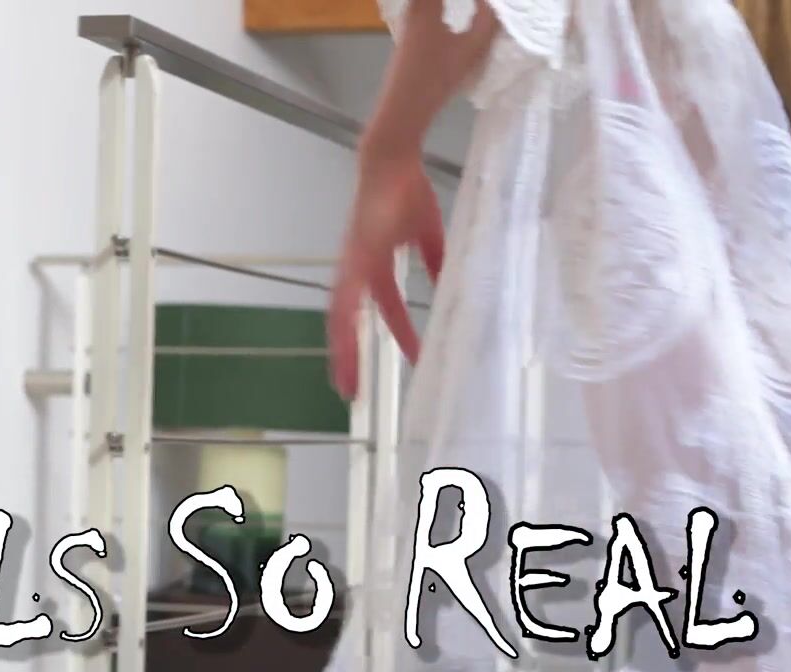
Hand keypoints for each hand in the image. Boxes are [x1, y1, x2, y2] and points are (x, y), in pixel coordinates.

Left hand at [328, 148, 444, 399]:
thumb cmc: (408, 191)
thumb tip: (448, 281)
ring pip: (341, 318)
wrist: (392, 161)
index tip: (411, 359)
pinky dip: (345, 322)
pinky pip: (346, 297)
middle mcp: (358, 272)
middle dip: (351, 357)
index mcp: (375, 268)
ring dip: (343, 350)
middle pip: (349, 323)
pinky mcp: (355, 258)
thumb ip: (434, 261)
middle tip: (353, 392)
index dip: (396, 334)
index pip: (382, 310)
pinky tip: (345, 343)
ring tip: (347, 383)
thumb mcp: (428, 235)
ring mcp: (353, 266)